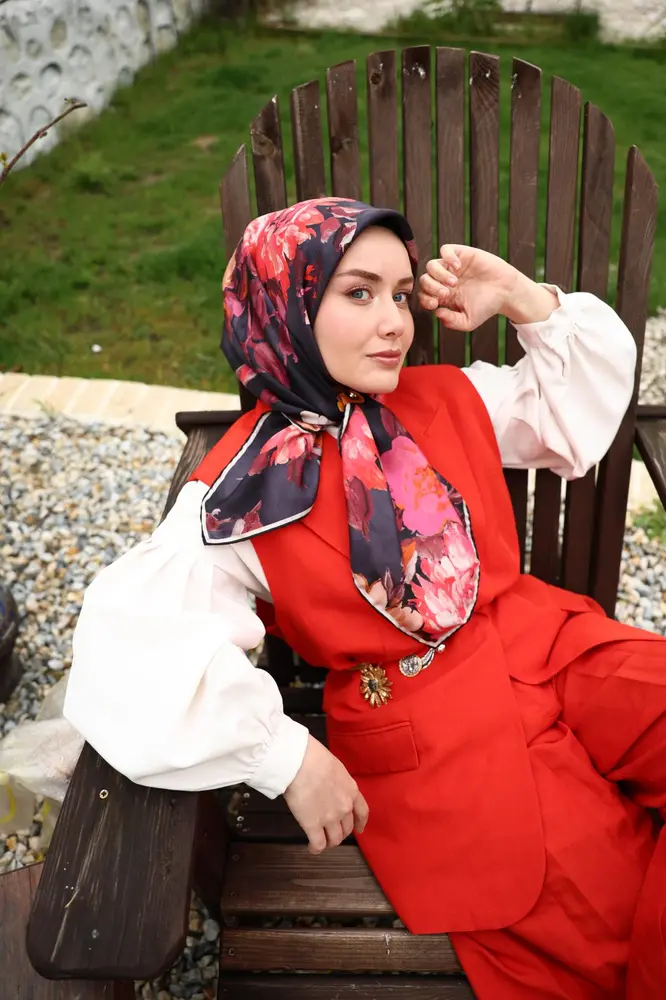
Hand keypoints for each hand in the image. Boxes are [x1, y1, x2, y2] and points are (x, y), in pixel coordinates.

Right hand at [283, 735, 368, 853]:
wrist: (301, 763)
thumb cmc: (314, 757)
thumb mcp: (334, 767)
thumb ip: (336, 782)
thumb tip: (328, 785)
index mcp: (351, 790)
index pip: (362, 812)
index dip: (360, 823)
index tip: (359, 828)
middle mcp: (345, 807)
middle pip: (347, 828)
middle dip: (340, 832)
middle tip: (331, 832)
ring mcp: (330, 818)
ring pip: (335, 839)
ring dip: (329, 842)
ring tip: (321, 841)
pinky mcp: (314, 826)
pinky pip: (319, 844)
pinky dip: (316, 848)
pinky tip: (312, 847)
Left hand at [418, 245, 558, 329]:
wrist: (506, 292)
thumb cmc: (487, 306)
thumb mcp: (469, 321)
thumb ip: (452, 322)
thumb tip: (437, 313)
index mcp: (443, 296)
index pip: (424, 295)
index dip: (425, 299)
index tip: (435, 304)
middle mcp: (444, 280)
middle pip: (425, 280)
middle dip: (431, 287)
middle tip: (446, 293)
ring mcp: (452, 267)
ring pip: (432, 265)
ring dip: (439, 274)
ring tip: (454, 282)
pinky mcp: (462, 254)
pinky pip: (446, 249)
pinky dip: (447, 257)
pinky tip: (457, 267)